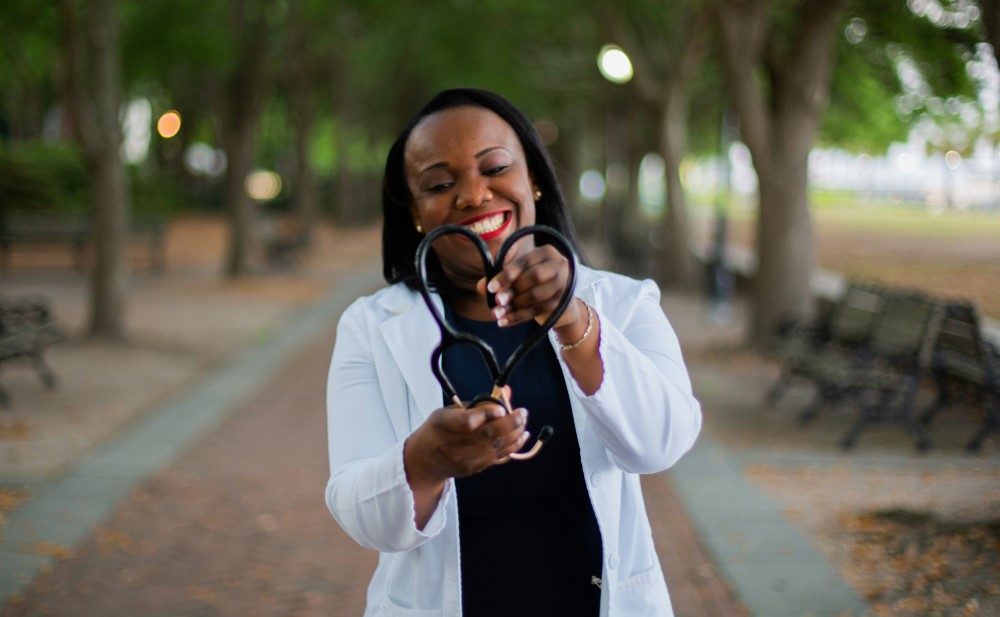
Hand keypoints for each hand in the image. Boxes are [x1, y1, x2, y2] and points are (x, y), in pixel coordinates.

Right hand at [404, 397, 529, 488]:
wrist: (424, 460)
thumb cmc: (438, 429)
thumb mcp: (449, 410)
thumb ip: (477, 404)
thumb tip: (505, 392)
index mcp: (442, 424)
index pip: (467, 421)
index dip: (486, 415)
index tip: (501, 409)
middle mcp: (452, 444)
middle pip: (487, 435)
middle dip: (510, 423)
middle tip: (522, 413)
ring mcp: (464, 460)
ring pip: (496, 448)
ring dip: (515, 434)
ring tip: (523, 423)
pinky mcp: (473, 469)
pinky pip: (498, 458)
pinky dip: (512, 446)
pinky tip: (521, 436)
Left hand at [478, 244, 580, 328]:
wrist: (563, 306)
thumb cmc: (537, 284)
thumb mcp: (521, 276)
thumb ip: (501, 278)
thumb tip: (480, 286)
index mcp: (546, 252)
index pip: (524, 261)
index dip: (507, 274)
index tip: (491, 287)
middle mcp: (559, 265)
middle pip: (534, 276)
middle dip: (512, 289)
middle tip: (497, 301)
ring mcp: (563, 284)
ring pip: (536, 295)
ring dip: (514, 306)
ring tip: (497, 313)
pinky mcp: (562, 303)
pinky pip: (537, 311)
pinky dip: (518, 317)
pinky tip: (504, 321)